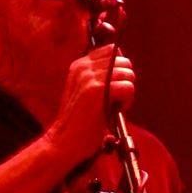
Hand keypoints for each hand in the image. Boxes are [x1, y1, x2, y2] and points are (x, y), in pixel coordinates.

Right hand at [46, 44, 134, 167]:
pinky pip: (128, 87)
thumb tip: (124, 65)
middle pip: (124, 62)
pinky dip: (127, 101)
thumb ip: (99, 77)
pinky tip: (116, 111)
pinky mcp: (97, 91)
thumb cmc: (78, 122)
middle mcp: (84, 67)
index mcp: (79, 65)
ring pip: (128, 74)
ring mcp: (89, 78)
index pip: (112, 51)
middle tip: (116, 100)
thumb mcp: (85, 92)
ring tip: (115, 107)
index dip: (119, 71)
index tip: (112, 89)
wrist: (63, 141)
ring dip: (127, 93)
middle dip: (125, 81)